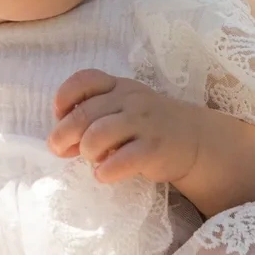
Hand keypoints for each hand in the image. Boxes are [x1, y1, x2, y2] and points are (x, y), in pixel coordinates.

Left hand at [49, 68, 200, 188]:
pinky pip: (118, 161)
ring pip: (96, 136)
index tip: (60, 116)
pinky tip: (104, 174)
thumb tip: (59, 141)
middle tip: (61, 150)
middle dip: (63, 135)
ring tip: (94, 160)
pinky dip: (104, 171)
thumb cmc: (148, 126)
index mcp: (119, 86)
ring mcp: (143, 123)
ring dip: (87, 152)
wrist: (194, 139)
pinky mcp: (153, 149)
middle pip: (82, 115)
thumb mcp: (123, 107)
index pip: (84, 80)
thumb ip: (93, 116)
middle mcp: (130, 100)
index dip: (64, 99)